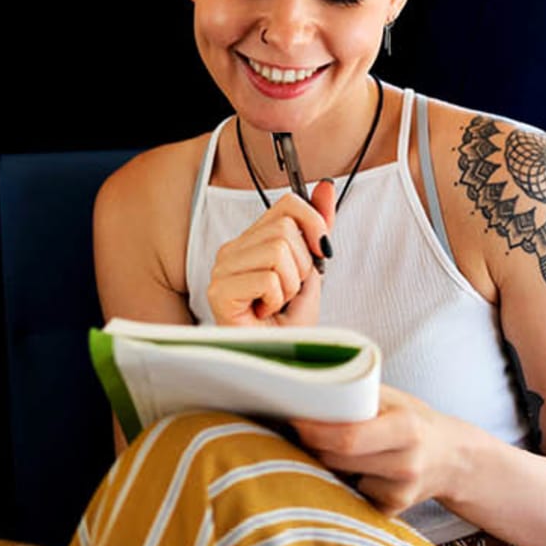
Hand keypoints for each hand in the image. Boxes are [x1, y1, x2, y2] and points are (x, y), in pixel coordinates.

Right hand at [206, 179, 334, 326]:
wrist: (281, 359)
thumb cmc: (290, 321)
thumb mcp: (312, 268)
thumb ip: (316, 227)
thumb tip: (325, 186)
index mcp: (252, 240)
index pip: (288, 204)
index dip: (313, 224)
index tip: (319, 252)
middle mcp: (232, 249)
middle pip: (285, 229)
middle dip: (302, 266)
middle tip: (289, 290)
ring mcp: (222, 269)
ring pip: (278, 252)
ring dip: (290, 285)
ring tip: (277, 302)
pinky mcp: (219, 292)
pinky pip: (267, 279)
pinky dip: (277, 299)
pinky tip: (265, 312)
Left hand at [290, 385, 459, 515]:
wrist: (451, 458)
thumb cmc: (414, 421)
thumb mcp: (394, 399)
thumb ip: (359, 395)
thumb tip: (309, 392)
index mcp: (407, 429)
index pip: (348, 438)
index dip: (315, 431)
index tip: (294, 420)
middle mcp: (405, 464)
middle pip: (337, 460)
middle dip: (314, 446)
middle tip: (303, 431)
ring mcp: (399, 493)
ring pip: (338, 478)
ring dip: (325, 464)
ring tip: (332, 448)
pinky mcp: (390, 511)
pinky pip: (349, 494)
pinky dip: (343, 481)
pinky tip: (356, 470)